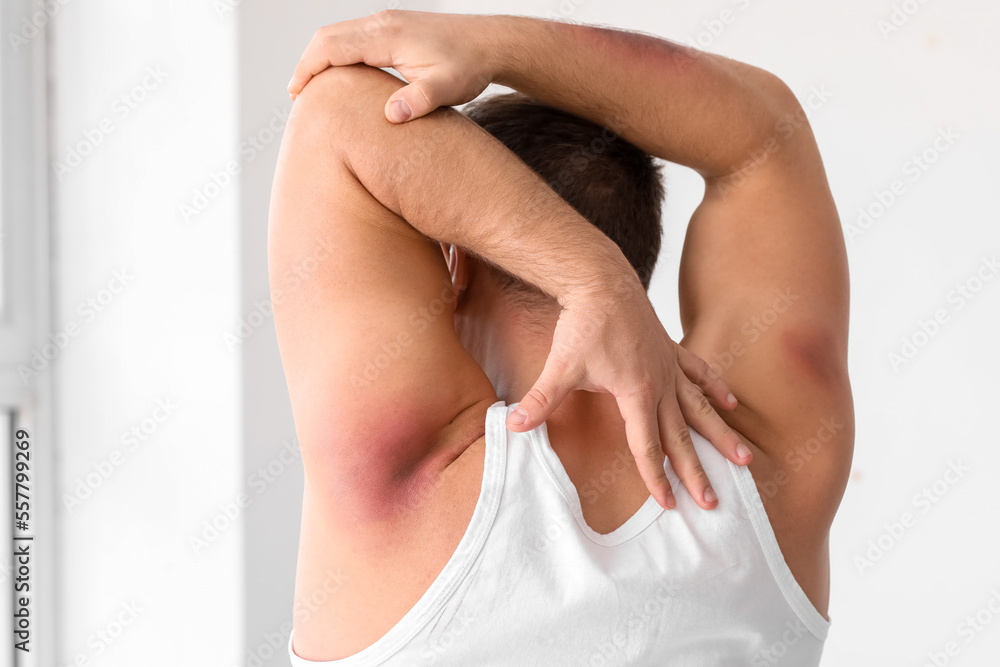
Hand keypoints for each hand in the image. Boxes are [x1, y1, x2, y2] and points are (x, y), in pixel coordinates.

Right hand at [288, 10, 491, 122]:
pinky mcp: (393, 26)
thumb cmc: (470, 66)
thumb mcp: (448, 88)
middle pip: (327, 37)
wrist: (490, 43)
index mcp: (388, 36)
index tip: (296, 94)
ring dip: (320, 58)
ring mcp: (387, 21)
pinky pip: (353, 36)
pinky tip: (340, 77)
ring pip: (338, 34)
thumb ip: (420, 101)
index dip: (309, 70)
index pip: (332, 47)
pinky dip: (337, 54)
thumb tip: (391, 115)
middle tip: (296, 97)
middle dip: (307, 64)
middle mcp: (382, 23)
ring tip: (311, 90)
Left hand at [506, 279, 750, 509]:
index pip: (647, 446)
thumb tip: (514, 426)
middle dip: (696, 471)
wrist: (602, 280)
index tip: (668, 504)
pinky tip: (731, 404)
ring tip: (744, 459)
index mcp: (636, 393)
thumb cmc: (583, 324)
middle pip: (681, 436)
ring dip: (721, 435)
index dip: (656, 478)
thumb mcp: (560, 366)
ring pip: (701, 408)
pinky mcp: (671, 349)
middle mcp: (660, 383)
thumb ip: (539, 400)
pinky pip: (699, 372)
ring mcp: (669, 366)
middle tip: (712, 502)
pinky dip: (715, 389)